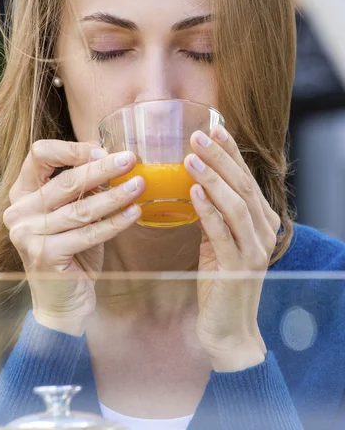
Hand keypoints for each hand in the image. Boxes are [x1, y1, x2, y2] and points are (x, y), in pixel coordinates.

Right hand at [3, 139, 144, 335]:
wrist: (62, 301)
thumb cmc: (71, 251)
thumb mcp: (73, 214)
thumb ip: (83, 189)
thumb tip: (113, 160)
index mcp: (22, 193)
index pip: (40, 155)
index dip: (72, 149)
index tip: (103, 149)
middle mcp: (19, 211)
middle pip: (66, 181)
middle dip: (102, 168)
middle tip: (130, 159)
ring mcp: (28, 235)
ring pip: (81, 209)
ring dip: (115, 196)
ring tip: (139, 185)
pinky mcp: (45, 255)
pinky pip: (89, 233)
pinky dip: (115, 223)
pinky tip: (135, 213)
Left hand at [184, 125, 280, 371]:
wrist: (228, 327)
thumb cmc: (220, 279)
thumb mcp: (217, 239)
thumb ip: (213, 213)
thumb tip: (194, 182)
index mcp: (262, 221)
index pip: (247, 178)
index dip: (231, 152)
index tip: (214, 128)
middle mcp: (265, 231)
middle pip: (243, 186)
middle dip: (220, 158)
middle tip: (198, 135)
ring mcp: (255, 250)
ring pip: (236, 205)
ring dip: (213, 179)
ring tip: (191, 158)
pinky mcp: (239, 267)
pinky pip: (222, 233)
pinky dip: (208, 211)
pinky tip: (193, 192)